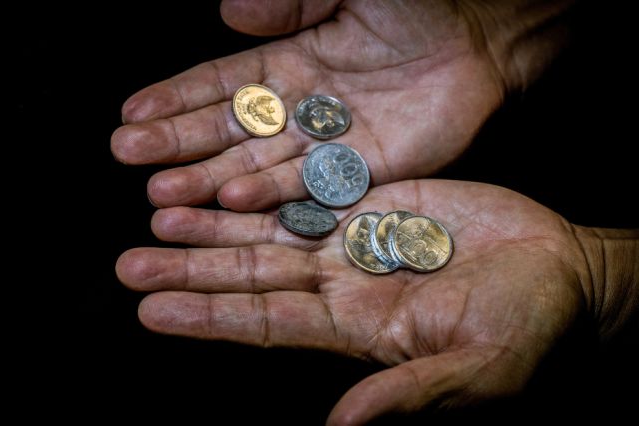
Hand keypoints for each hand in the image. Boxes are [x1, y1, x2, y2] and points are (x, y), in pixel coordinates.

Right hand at [111, 0, 571, 211]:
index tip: (131, 115)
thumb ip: (284, 0)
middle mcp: (305, 108)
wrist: (482, 28)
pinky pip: (316, 184)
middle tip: (129, 158)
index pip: (223, 84)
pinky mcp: (367, 169)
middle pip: (232, 131)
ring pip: (263, 164)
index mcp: (293, 62)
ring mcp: (333, 142)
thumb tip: (227, 11)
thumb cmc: (413, 1)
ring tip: (165, 191)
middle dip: (180, 144)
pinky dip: (276, 193)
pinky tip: (235, 199)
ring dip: (214, 178)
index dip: (177, 99)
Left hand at [117, 179, 593, 423]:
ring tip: (160, 213)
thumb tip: (340, 424)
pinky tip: (226, 182)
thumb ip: (408, 395)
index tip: (151, 310)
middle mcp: (345, 285)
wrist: (559, 270)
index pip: (269, 325)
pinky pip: (313, 191)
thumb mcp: (476, 374)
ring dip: (216, 225)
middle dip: (193, 269)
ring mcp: (359, 240)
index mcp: (359, 329)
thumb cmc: (529, 330)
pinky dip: (269, 188)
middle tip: (131, 262)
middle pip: (255, 277)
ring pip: (272, 232)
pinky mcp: (378, 201)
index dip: (211, 318)